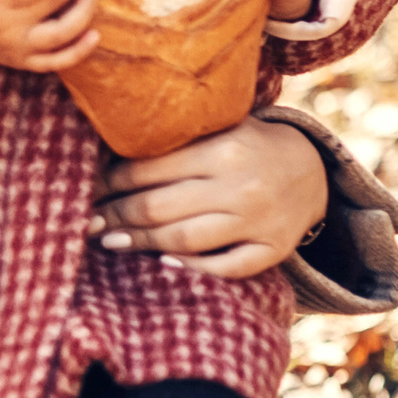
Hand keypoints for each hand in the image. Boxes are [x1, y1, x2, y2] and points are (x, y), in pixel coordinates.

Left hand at [85, 114, 329, 278]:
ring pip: (185, 239)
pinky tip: (162, 264)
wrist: (312, 169)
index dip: (107, 184)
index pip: (147, 170)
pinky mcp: (273, 249)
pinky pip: (227, 267)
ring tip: (111, 241)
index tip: (85, 191)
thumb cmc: (244, 145)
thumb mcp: (216, 128)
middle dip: (115, 216)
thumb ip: (173, 140)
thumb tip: (105, 160)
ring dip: (140, 243)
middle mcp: (240, 186)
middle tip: (86, 223)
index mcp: (221, 149)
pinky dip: (194, 268)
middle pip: (158, 207)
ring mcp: (259, 221)